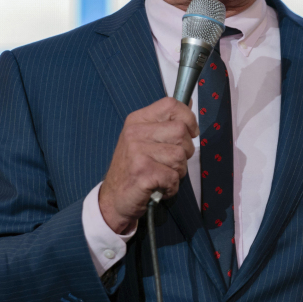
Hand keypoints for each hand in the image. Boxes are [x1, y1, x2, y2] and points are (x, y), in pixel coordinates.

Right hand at [99, 97, 198, 233]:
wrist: (113, 199)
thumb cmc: (133, 169)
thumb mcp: (144, 139)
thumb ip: (166, 122)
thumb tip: (189, 103)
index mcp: (137, 120)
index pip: (171, 105)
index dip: (188, 118)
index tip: (190, 133)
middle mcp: (135, 132)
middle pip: (181, 131)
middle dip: (185, 151)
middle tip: (171, 162)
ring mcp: (137, 152)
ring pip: (180, 156)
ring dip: (178, 171)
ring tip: (162, 175)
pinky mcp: (142, 173)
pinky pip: (173, 177)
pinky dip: (171, 187)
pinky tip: (159, 187)